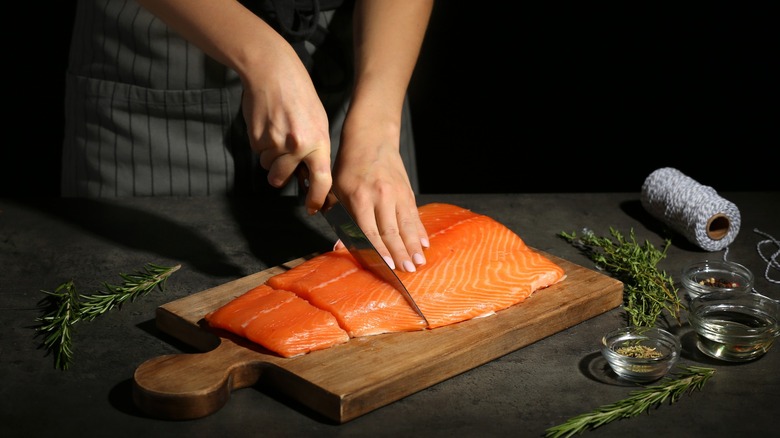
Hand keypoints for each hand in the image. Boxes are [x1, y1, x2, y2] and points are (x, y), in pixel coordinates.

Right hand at [240, 38, 332, 214]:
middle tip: (282, 161)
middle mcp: (297, 146)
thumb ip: (315, 149)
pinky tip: (267, 126)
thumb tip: (309, 175)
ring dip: (270, 158)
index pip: (321, 180)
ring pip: (268, 167)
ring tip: (276, 134)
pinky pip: (258, 153)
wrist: (272, 72)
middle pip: (282, 179)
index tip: (312, 207)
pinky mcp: (256, 138)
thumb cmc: (299, 95)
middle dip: (279, 176)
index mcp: (318, 142)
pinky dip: (261, 145)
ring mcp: (275, 143)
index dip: (316, 198)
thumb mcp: (318, 122)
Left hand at [332, 114, 428, 272]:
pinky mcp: (408, 191)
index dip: (380, 250)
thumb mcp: (336, 190)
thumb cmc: (349, 167)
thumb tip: (338, 247)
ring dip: (413, 245)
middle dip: (400, 253)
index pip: (370, 230)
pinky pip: (414, 215)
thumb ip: (338, 218)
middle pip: (392, 230)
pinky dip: (420, 230)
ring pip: (407, 224)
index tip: (387, 266)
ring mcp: (397, 193)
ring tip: (419, 262)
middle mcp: (381, 196)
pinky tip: (424, 243)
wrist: (371, 138)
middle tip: (407, 271)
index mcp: (360, 197)